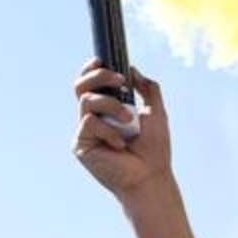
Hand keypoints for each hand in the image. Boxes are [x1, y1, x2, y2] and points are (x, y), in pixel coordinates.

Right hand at [72, 58, 171, 198]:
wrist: (151, 177)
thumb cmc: (154, 150)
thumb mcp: (156, 112)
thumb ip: (147, 89)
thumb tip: (133, 69)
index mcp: (107, 111)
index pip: (91, 84)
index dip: (91, 69)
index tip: (102, 60)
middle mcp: (93, 119)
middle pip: (81, 86)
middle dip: (99, 76)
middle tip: (120, 81)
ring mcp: (85, 132)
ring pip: (87, 101)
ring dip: (111, 105)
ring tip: (129, 120)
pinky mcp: (81, 145)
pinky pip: (88, 123)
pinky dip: (108, 129)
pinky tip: (119, 144)